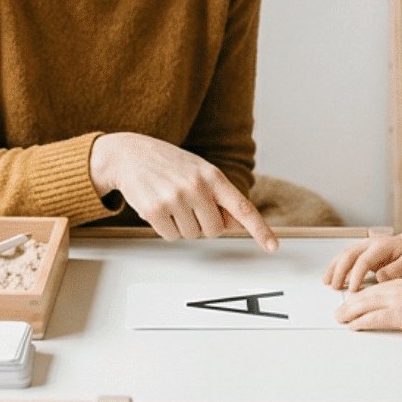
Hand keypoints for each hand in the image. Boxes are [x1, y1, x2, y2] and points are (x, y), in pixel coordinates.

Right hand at [89, 132, 277, 251]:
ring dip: (181, 225)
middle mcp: (197, 186)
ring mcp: (175, 198)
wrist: (128, 154)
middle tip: (188, 206)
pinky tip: (158, 207)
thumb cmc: (168, 164)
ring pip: (191, 235)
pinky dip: (165, 228)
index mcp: (213, 176)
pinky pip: (170, 236)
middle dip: (202, 224)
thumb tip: (238, 225)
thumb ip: (220, 198)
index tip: (273, 247)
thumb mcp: (199, 173)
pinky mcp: (155, 210)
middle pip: (214, 231)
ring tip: (170, 202)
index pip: (243, 208)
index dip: (260, 230)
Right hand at [324, 234, 401, 291]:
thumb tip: (379, 278)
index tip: (352, 291)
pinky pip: (347, 257)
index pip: (364, 260)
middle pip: (349, 254)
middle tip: (335, 287)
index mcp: (383, 246)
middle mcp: (371, 243)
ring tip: (327, 282)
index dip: (356, 275)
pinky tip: (332, 276)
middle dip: (340, 271)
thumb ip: (395, 270)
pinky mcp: (365, 252)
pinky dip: (338, 266)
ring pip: (345, 254)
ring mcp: (366, 246)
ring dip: (334, 267)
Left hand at [334, 278, 401, 331]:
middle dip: (349, 304)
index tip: (349, 303)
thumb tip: (390, 310)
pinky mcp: (399, 314)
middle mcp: (395, 289)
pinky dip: (361, 322)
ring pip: (365, 305)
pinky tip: (353, 326)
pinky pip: (374, 318)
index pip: (372, 289)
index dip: (358, 297)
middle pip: (364, 295)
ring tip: (339, 319)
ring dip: (349, 313)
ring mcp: (396, 301)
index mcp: (399, 283)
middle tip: (338, 312)